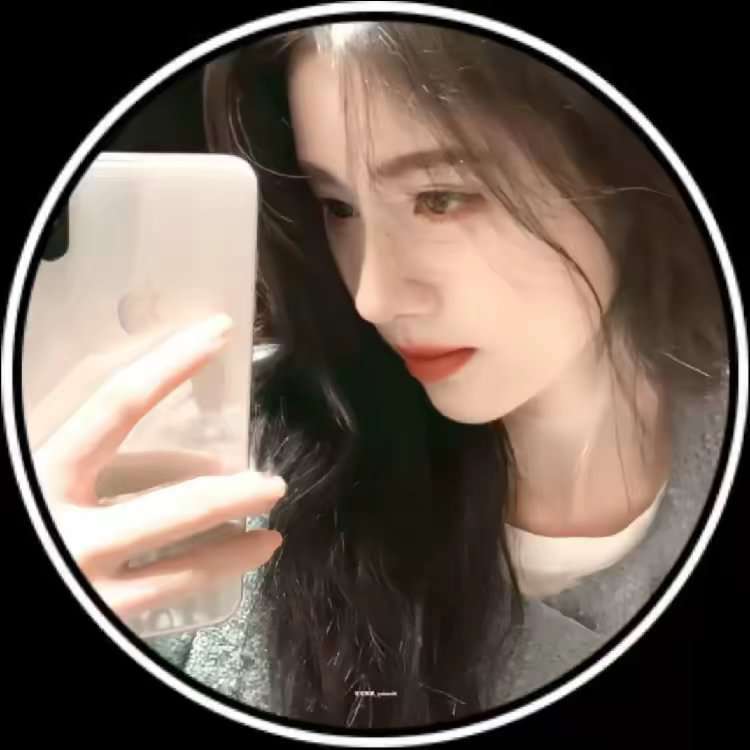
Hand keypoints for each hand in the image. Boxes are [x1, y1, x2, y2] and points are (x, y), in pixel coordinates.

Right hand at [31, 314, 285, 620]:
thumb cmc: (28, 511)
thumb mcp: (39, 473)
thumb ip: (83, 455)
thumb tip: (158, 423)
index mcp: (45, 473)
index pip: (116, 405)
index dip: (170, 365)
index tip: (217, 334)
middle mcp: (68, 529)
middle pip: (175, 505)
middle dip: (232, 493)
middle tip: (274, 484)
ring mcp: (89, 580)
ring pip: (183, 562)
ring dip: (235, 546)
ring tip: (273, 535)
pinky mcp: (104, 620)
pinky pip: (171, 591)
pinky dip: (214, 573)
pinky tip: (244, 559)